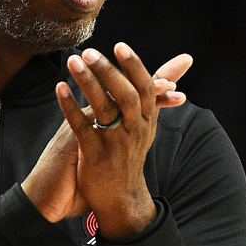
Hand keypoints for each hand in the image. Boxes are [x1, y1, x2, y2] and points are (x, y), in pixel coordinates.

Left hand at [22, 50, 191, 226]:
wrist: (121, 198)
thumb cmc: (131, 152)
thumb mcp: (148, 122)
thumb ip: (159, 90)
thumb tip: (185, 59)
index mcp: (147, 120)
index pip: (146, 88)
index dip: (134, 66)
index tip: (119, 46)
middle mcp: (135, 130)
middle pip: (126, 96)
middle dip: (109, 71)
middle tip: (90, 51)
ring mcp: (116, 144)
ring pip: (104, 109)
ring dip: (88, 83)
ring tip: (74, 62)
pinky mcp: (96, 157)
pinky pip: (82, 128)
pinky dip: (70, 107)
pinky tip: (60, 88)